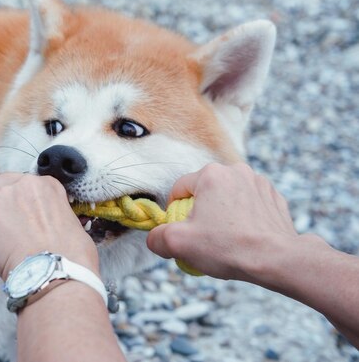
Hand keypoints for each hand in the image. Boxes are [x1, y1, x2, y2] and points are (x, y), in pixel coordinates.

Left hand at [0, 173, 98, 279]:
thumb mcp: (67, 223)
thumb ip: (48, 215)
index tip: (10, 226)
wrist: (58, 272)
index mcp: (45, 185)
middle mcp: (22, 185)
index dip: (5, 207)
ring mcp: (1, 198)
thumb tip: (36, 231)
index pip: (11, 185)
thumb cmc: (69, 259)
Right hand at [146, 163, 298, 281]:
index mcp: (211, 174)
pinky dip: (244, 218)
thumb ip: (157, 238)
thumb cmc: (228, 247)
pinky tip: (245, 238)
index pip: (179, 189)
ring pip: (228, 198)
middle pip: (204, 192)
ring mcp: (259, 183)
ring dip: (223, 214)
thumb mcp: (179, 244)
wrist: (278, 260)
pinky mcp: (275, 198)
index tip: (182, 231)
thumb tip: (154, 239)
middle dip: (201, 213)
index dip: (174, 212)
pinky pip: (250, 205)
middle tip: (205, 238)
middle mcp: (236, 171)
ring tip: (227, 240)